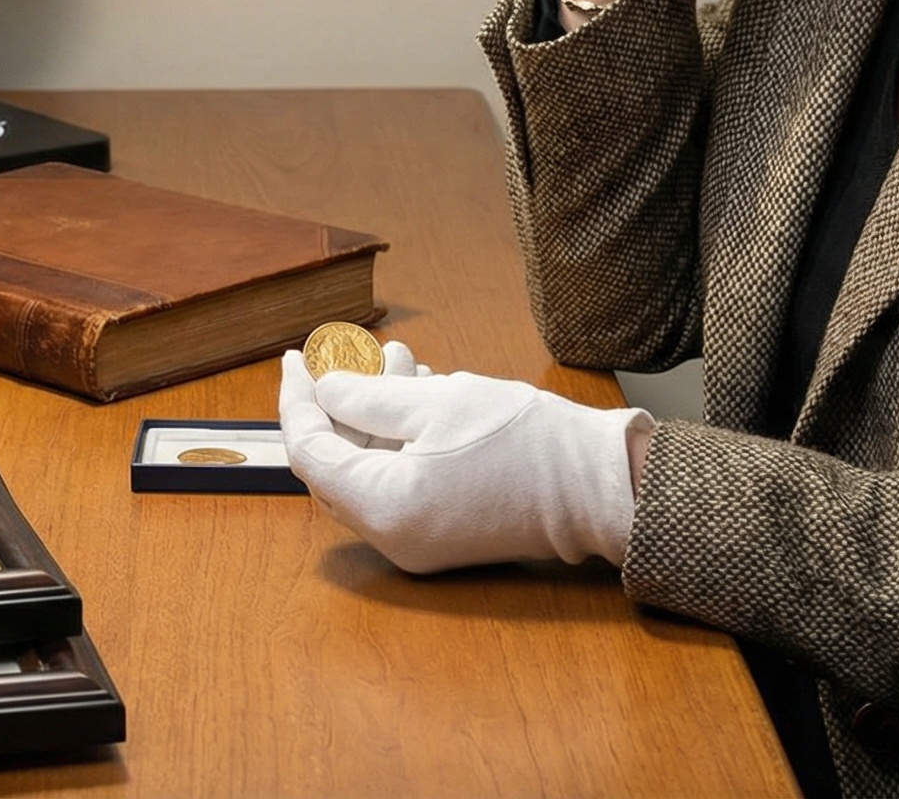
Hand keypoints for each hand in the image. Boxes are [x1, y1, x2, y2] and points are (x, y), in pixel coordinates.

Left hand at [279, 353, 649, 573]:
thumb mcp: (438, 401)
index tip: (297, 359)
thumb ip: (368, 394)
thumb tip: (324, 389)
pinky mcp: (442, 536)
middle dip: (342, 404)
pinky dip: (401, 440)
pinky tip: (426, 394)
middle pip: (337, 465)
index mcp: (385, 507)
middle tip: (358, 356)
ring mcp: (418, 543)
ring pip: (370, 470)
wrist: (601, 488)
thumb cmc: (528, 443)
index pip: (310, 452)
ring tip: (406, 362)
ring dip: (377, 415)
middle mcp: (393, 537)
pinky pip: (399, 484)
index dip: (298, 401)